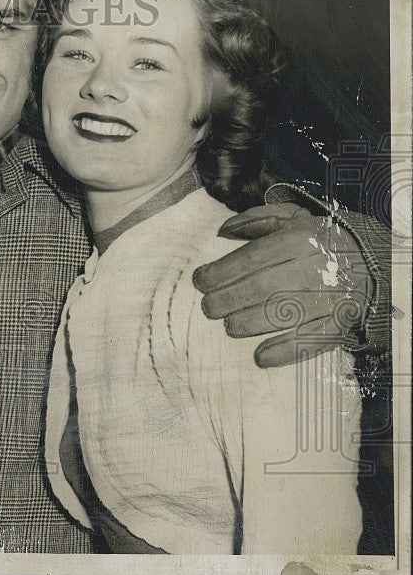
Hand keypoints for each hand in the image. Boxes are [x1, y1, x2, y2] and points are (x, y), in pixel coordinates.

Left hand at [193, 203, 371, 367]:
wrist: (374, 255)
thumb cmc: (319, 238)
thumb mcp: (291, 218)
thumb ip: (255, 220)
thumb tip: (222, 231)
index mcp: (297, 239)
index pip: (253, 257)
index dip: (222, 271)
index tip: (200, 281)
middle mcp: (314, 267)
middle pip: (263, 286)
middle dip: (229, 299)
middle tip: (209, 308)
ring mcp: (331, 296)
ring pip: (284, 314)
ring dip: (250, 323)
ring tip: (229, 326)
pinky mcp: (342, 321)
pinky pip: (314, 339)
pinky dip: (286, 351)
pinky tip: (260, 357)